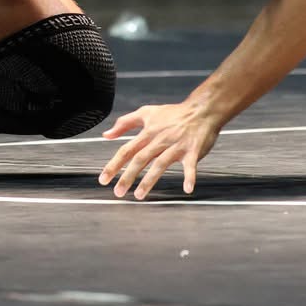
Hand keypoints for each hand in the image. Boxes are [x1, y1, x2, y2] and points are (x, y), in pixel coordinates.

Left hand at [98, 99, 222, 199]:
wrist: (202, 109)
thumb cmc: (174, 113)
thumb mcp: (146, 113)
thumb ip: (125, 123)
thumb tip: (106, 134)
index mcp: (148, 132)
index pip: (126, 150)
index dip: (114, 165)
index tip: (104, 179)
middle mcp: (160, 140)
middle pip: (140, 159)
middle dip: (127, 176)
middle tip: (118, 192)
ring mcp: (176, 146)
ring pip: (160, 164)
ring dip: (149, 181)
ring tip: (139, 195)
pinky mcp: (193, 151)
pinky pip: (190, 166)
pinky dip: (189, 177)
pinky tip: (187, 189)